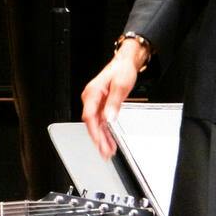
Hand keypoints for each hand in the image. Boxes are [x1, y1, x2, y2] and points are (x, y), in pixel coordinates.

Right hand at [81, 43, 145, 157]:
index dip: (94, 131)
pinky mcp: (102, 105)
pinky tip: (109, 141)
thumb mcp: (120, 86)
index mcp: (92, 92)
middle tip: (105, 152)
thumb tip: (109, 118)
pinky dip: (105, 132)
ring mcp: (96, 103)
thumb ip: (114, 103)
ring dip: (102, 138)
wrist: (125, 63)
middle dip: (98, 139)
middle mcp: (91, 98)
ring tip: (108, 151)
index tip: (99, 142)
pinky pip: (102, 122)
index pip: (89, 116)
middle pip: (92, 123)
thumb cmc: (121, 70)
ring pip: (97, 124)